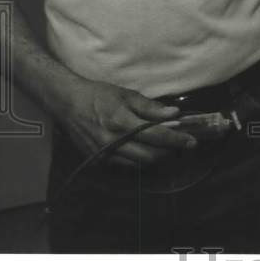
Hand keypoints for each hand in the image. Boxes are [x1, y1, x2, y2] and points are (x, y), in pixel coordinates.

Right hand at [52, 76, 196, 165]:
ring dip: (156, 157)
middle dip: (169, 151)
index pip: (156, 135)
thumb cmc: (98, 95)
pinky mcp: (98, 161)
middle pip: (150, 155)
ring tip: (166, 147)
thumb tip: (174, 114)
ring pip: (139, 164)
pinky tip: (145, 149)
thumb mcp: (126, 95)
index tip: (192, 140)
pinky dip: (139, 160)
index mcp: (122, 121)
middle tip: (180, 143)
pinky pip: (126, 166)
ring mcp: (104, 154)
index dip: (177, 139)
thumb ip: (150, 107)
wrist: (67, 103)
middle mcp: (113, 141)